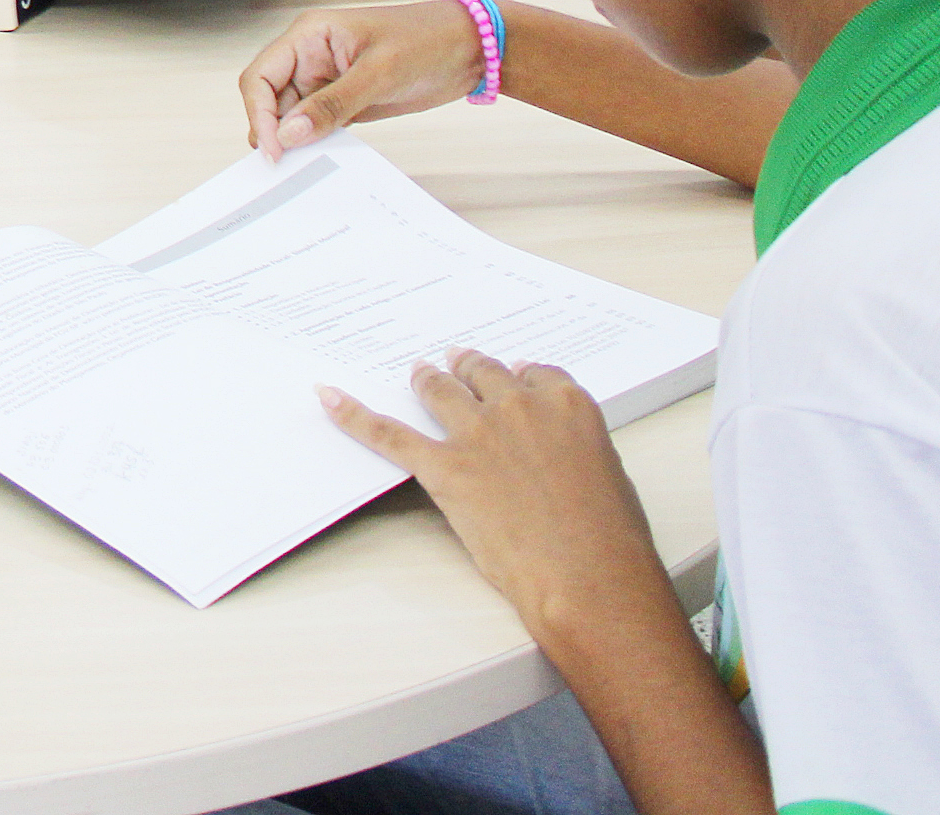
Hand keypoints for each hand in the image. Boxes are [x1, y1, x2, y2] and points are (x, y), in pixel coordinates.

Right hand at [238, 0, 486, 151]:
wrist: (471, 48)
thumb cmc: (427, 40)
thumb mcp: (379, 72)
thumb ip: (332, 104)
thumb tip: (289, 134)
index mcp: (308, 35)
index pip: (261, 76)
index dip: (259, 113)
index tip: (273, 148)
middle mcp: (310, 57)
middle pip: (270, 99)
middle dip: (272, 131)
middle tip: (284, 166)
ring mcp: (326, 80)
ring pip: (292, 116)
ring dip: (294, 141)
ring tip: (302, 168)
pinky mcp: (344, 101)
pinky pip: (318, 125)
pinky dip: (316, 143)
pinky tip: (322, 160)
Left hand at [320, 350, 670, 631]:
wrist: (588, 577)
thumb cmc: (609, 541)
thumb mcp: (607, 477)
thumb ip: (575, 449)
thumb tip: (557, 452)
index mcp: (567, 406)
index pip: (535, 374)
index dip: (518, 376)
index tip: (511, 376)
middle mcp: (519, 408)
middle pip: (483, 374)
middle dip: (468, 369)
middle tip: (455, 362)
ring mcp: (477, 434)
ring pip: (440, 390)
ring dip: (427, 380)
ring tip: (418, 374)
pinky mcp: (444, 467)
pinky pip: (388, 433)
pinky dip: (354, 415)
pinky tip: (331, 399)